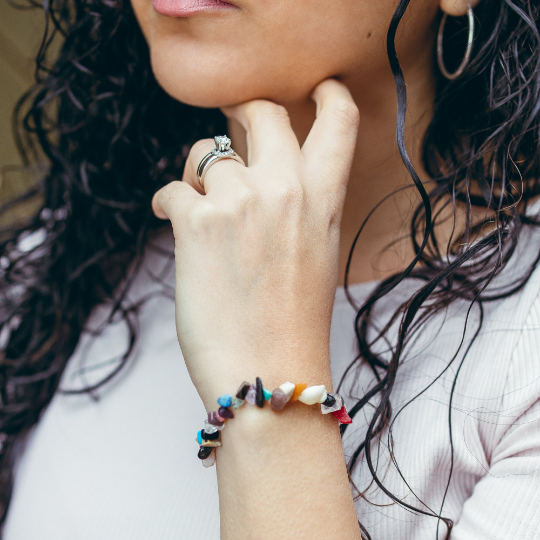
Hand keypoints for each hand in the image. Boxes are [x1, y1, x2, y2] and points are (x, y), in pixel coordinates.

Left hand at [152, 78, 359, 406]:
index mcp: (324, 201)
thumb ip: (299, 209)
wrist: (269, 376)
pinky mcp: (197, 224)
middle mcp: (286, 189)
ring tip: (198, 207)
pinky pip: (172, 190)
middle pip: (262, 113)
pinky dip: (169, 204)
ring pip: (206, 154)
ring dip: (197, 175)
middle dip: (242, 113)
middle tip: (230, 128)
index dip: (328, 96)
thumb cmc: (292, 326)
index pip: (340, 122)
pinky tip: (173, 223)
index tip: (316, 89)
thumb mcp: (314, 256)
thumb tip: (256, 176)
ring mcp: (241, 202)